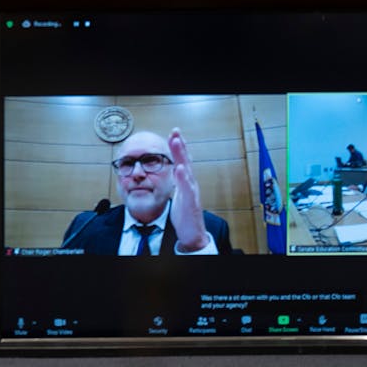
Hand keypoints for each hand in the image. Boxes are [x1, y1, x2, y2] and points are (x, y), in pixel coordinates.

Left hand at [167, 128, 209, 251]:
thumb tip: (176, 167)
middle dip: (180, 145)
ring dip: (182, 155)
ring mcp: (192, 192)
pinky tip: (180, 168)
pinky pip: (187, 189)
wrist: (192, 235)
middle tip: (175, 130)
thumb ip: (178, 180)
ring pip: (187, 170)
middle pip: (185, 160)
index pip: (182, 160)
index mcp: (186, 181)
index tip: (173, 132)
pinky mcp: (191, 203)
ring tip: (177, 141)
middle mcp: (190, 184)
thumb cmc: (185, 215)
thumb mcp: (179, 194)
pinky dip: (184, 178)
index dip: (178, 146)